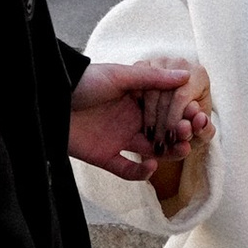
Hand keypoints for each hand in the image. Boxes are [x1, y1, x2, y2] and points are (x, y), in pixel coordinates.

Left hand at [70, 58, 213, 181]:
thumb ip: (152, 79)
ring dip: (169, 153)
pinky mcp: (104, 157)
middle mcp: (130, 120)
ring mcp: (118, 139)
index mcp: (136, 99)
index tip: (198, 115)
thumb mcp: (119, 75)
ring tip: (182, 150)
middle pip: (162, 132)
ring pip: (151, 152)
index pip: (166, 110)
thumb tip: (186, 75)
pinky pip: (127, 170)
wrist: (49, 98)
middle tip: (192, 134)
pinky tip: (150, 165)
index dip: (183, 114)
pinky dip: (140, 172)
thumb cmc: (83, 80)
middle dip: (180, 135)